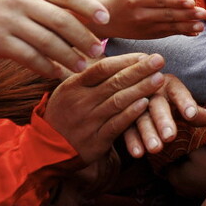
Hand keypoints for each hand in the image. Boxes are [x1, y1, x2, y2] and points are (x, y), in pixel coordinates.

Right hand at [0, 0, 108, 78]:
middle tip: (100, 51)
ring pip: (47, 42)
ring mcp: (10, 21)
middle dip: (84, 38)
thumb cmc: (10, 5)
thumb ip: (58, 2)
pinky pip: (29, 57)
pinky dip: (47, 67)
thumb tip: (98, 12)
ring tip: (83, 66)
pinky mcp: (0, 42)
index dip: (89, 7)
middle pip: (61, 20)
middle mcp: (23, 1)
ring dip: (69, 57)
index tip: (106, 20)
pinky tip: (58, 73)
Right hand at [44, 53, 164, 163]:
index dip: (125, 60)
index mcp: (73, 86)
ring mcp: (88, 121)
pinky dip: (131, 114)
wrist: (46, 150)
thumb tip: (115, 57)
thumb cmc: (64, 115)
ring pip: (118, 102)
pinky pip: (116, 125)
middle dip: (139, 70)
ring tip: (159, 79)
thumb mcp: (67, 91)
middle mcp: (80, 102)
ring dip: (141, 89)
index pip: (102, 68)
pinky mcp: (95, 141)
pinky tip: (145, 103)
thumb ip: (88, 77)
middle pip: (114, 82)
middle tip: (159, 60)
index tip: (144, 54)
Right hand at [98, 0, 205, 39]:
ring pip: (169, 27)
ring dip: (187, 26)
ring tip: (201, 25)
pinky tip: (194, 32)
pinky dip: (182, 33)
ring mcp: (145, 27)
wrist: (108, 21)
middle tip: (204, 13)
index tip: (191, 2)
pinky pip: (168, 34)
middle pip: (167, 14)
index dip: (176, 1)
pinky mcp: (149, 35)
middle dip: (187, 14)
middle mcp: (140, 14)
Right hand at [122, 73, 205, 157]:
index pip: (178, 92)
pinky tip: (138, 154)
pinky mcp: (125, 118)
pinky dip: (132, 142)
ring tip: (156, 149)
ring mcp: (136, 104)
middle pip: (158, 105)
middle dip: (163, 121)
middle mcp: (151, 92)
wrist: (145, 95)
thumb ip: (197, 112)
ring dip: (148, 134)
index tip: (192, 116)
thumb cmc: (172, 101)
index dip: (185, 103)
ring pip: (141, 119)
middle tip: (170, 137)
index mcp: (169, 84)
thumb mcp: (185, 103)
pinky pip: (128, 130)